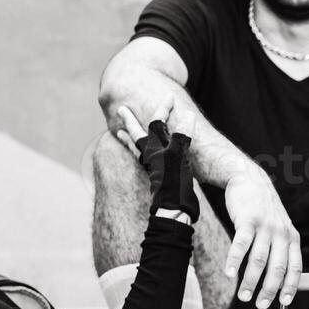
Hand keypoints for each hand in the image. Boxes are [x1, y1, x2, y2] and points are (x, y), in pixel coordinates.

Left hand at [117, 101, 198, 222]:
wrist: (173, 212)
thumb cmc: (174, 185)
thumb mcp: (180, 156)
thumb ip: (183, 135)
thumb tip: (187, 115)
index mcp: (155, 149)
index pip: (157, 122)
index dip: (164, 108)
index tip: (170, 97)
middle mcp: (151, 157)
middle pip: (138, 134)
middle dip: (131, 120)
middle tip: (121, 109)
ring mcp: (153, 168)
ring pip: (138, 148)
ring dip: (131, 137)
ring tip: (121, 132)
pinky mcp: (158, 178)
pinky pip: (145, 160)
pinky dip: (141, 152)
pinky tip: (145, 155)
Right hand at [223, 166, 301, 308]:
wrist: (251, 181)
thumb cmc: (264, 209)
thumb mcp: (281, 227)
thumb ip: (281, 250)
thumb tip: (280, 279)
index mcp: (291, 238)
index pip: (295, 267)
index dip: (291, 287)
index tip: (284, 302)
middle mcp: (281, 233)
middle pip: (277, 268)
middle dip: (269, 290)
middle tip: (260, 305)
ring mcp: (265, 227)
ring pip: (258, 260)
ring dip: (250, 281)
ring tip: (243, 295)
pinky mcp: (247, 220)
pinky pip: (241, 245)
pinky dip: (235, 261)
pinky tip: (230, 273)